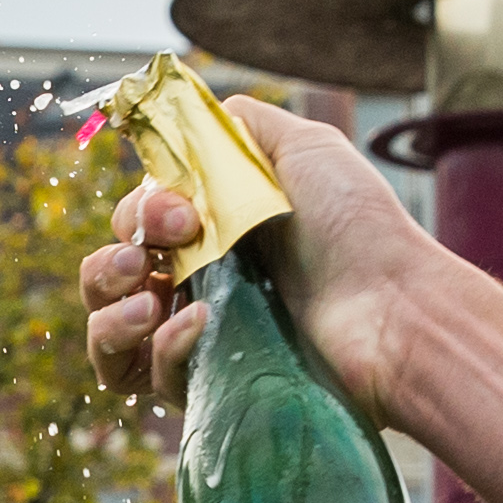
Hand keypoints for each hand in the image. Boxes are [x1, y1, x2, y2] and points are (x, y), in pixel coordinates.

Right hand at [76, 98, 443, 415]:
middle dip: (111, 262)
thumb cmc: (357, 228)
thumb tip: (188, 116)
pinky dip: (160, 350)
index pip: (135, 223)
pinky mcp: (212, 387)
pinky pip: (149, 378)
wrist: (394, 309)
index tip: (179, 214)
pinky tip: (197, 326)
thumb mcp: (306, 147)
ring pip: (109, 333)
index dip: (139, 213)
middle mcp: (202, 283)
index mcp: (216, 229)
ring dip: (108, 312)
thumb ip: (242, 126)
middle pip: (110, 275)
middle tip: (149, 259)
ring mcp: (203, 339)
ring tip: (148, 302)